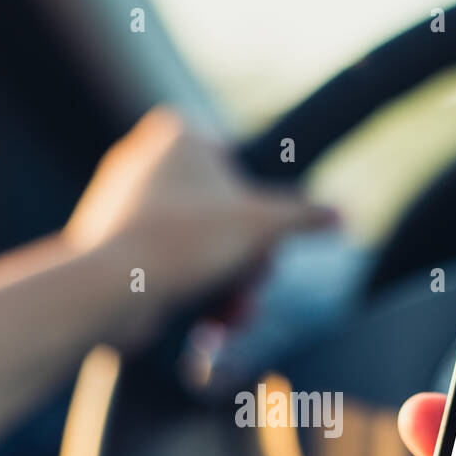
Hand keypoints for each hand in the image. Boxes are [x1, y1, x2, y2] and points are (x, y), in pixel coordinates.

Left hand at [64, 107, 334, 339]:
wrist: (111, 289)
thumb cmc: (183, 241)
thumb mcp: (263, 225)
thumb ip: (306, 217)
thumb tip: (344, 215)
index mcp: (176, 135)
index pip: (240, 163)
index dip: (259, 207)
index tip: (263, 237)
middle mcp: (146, 162)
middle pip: (224, 213)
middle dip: (246, 259)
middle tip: (252, 281)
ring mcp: (126, 206)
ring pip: (200, 245)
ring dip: (226, 284)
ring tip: (232, 310)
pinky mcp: (116, 249)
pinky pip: (171, 267)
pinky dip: (193, 293)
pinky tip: (208, 321)